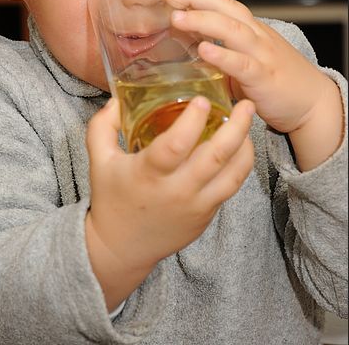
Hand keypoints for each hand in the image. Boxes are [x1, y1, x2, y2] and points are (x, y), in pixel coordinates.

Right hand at [85, 94, 253, 308]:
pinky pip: (231, 187)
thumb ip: (103, 126)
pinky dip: (241, 164)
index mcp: (148, 174)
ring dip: (245, 146)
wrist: (122, 248)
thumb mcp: (98, 160)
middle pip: (214, 158)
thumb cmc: (111, 199)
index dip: (191, 122)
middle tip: (246, 104)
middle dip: (236, 128)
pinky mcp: (206, 215)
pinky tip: (241, 145)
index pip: (174, 146)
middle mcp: (176, 191)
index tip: (202, 100)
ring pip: (232, 175)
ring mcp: (195, 205)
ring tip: (249, 120)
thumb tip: (117, 99)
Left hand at [166, 0, 343, 169]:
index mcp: (252, 29)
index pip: (225, 1)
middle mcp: (257, 36)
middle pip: (226, 7)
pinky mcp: (264, 78)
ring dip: (203, 20)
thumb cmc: (278, 81)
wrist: (313, 102)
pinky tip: (204, 50)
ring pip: (232, 29)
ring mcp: (261, 55)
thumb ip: (222, 50)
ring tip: (178, 17)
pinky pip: (242, 64)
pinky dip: (222, 56)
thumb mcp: (248, 58)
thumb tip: (190, 44)